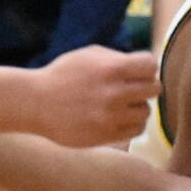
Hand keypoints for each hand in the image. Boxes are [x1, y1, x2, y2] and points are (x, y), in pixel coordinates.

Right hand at [31, 46, 158, 145]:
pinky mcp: (106, 135)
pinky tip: (119, 118)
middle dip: (145, 86)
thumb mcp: (89, 55)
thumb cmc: (63, 75)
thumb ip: (119, 58)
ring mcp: (110, 116)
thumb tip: (148, 66)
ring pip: (146, 111)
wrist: (35, 103)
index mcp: (111, 68)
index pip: (151, 65)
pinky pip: (136, 130)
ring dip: (137, 106)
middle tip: (132, 88)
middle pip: (154, 88)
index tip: (135, 71)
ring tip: (122, 104)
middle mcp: (113, 93)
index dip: (145, 67)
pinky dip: (132, 123)